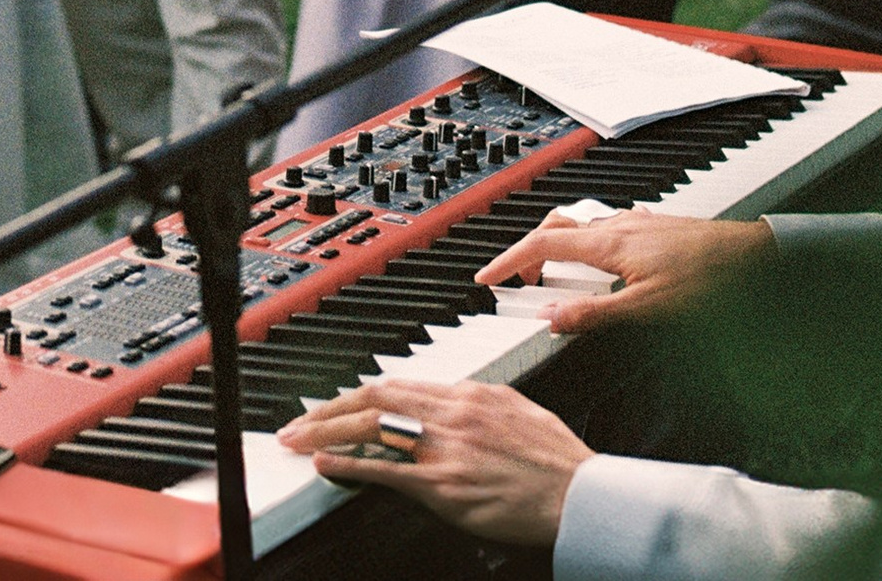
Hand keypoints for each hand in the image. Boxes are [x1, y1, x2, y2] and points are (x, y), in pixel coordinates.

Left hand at [278, 379, 592, 547]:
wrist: (582, 495)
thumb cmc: (557, 462)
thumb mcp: (518, 413)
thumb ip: (479, 405)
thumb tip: (452, 402)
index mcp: (469, 394)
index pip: (399, 386)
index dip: (360, 394)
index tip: (337, 403)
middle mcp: (452, 413)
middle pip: (375, 397)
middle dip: (330, 407)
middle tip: (300, 420)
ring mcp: (445, 448)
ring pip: (371, 426)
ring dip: (327, 431)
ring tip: (299, 439)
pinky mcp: (444, 484)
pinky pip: (385, 469)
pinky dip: (349, 464)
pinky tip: (326, 465)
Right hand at [474, 208, 773, 333]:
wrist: (758, 258)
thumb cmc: (711, 280)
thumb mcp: (648, 310)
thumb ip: (595, 315)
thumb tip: (550, 320)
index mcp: (608, 242)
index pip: (542, 247)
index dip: (509, 263)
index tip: (487, 278)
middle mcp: (619, 225)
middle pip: (555, 228)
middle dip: (528, 253)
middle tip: (518, 281)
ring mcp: (638, 225)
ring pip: (582, 227)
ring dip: (559, 249)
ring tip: (556, 278)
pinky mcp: (656, 230)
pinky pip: (607, 229)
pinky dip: (589, 246)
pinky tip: (604, 264)